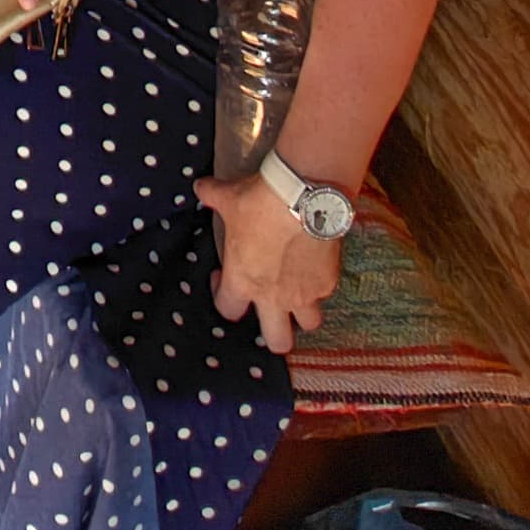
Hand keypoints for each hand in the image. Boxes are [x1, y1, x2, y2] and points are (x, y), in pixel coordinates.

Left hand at [196, 171, 346, 356]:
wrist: (304, 194)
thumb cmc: (260, 201)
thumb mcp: (228, 197)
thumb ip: (212, 197)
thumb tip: (201, 187)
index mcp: (243, 282)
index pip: (228, 311)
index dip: (222, 296)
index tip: (223, 277)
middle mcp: (275, 297)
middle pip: (278, 342)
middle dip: (274, 334)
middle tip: (269, 312)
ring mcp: (305, 293)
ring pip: (309, 323)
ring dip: (303, 313)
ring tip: (298, 294)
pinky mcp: (328, 281)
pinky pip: (324, 292)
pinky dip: (319, 284)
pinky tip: (314, 266)